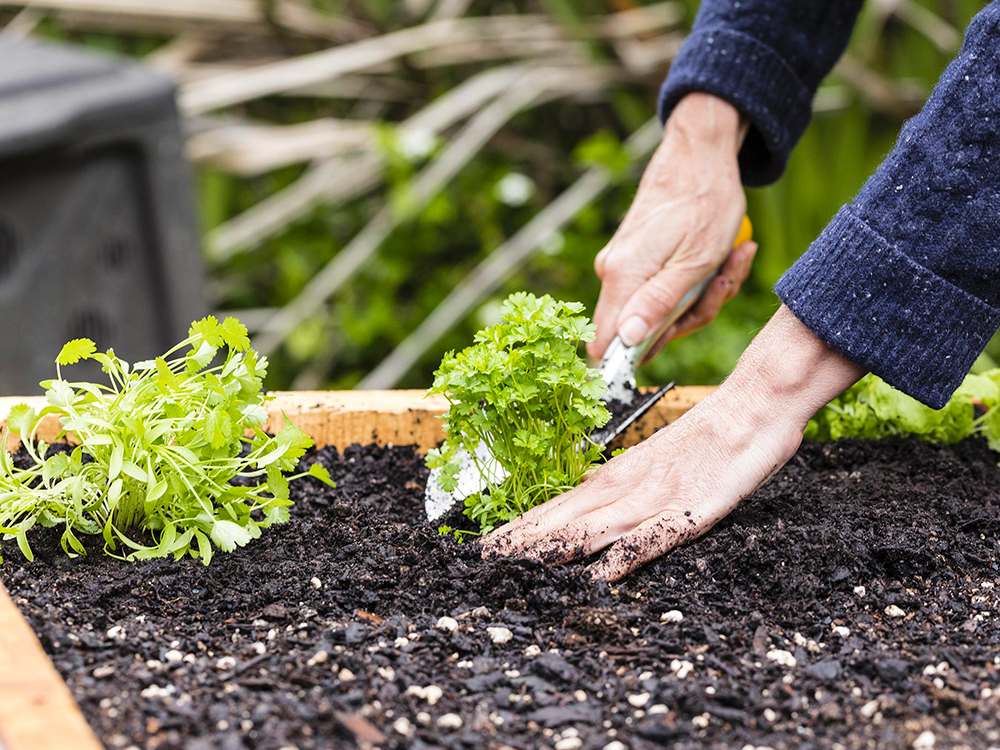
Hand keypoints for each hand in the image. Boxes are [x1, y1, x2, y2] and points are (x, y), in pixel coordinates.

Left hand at [482, 307, 865, 580]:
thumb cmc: (707, 438)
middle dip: (523, 541)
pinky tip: (600, 575)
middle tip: (483, 560)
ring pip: (596, 527)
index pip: (558, 505)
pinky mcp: (691, 508)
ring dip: (554, 548)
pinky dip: (625, 555)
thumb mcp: (654, 465)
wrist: (753, 404)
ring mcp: (656, 497)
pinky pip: (654, 536)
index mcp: (617, 476)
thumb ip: (621, 489)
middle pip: (565, 517)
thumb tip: (584, 511)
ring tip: (518, 566)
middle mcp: (627, 486)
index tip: (485, 546)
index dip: (521, 527)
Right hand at [588, 92, 754, 360]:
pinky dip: (694, 280)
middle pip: (642, 330)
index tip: (676, 336)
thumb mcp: (695, 263)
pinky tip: (721, 257)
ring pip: (658, 308)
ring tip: (732, 260)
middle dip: (689, 316)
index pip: (607, 346)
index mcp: (623, 278)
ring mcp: (622, 263)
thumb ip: (659, 305)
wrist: (699, 152)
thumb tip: (627, 342)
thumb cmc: (705, 203)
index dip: (638, 356)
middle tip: (722, 284)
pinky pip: (661, 286)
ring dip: (700, 295)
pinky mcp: (634, 255)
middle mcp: (612, 272)